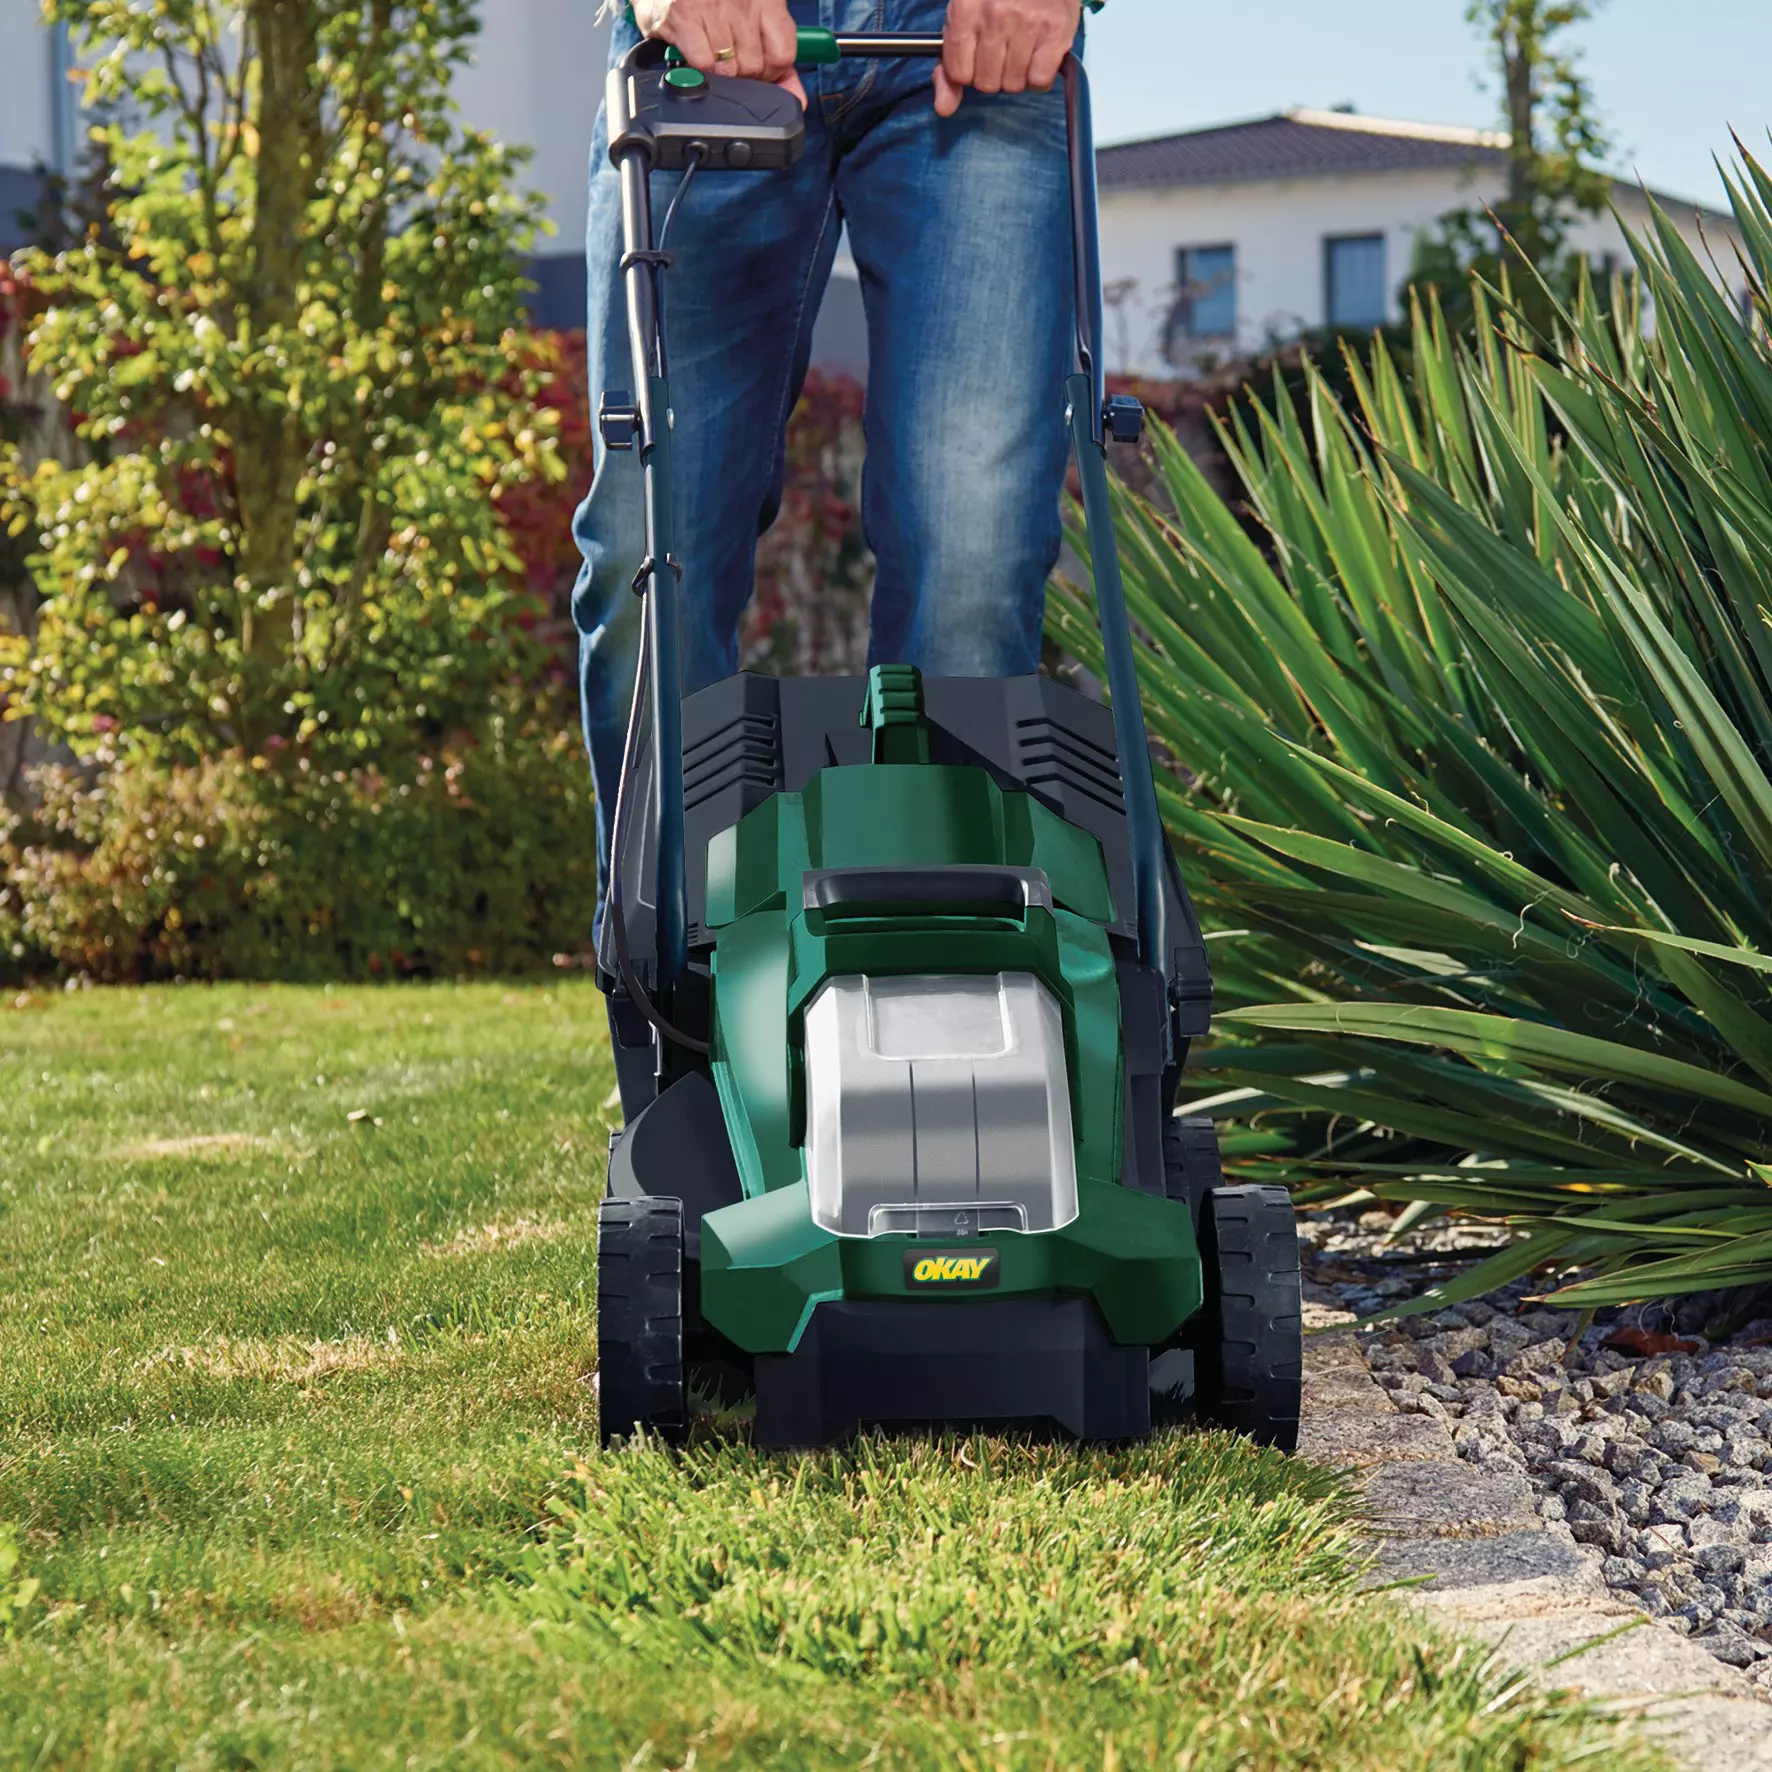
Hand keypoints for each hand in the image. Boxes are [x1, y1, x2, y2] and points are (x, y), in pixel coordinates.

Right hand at [633, 0, 807, 106]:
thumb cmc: (713, 3)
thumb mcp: (755, 22)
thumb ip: (778, 60)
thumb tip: (797, 100)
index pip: (783, 55)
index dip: (770, 72)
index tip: (758, 67)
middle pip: (754, 67)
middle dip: (741, 73)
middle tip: (727, 57)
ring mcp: (713, 6)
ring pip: (728, 70)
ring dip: (718, 71)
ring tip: (710, 50)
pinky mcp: (684, 15)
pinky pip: (703, 64)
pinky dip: (698, 67)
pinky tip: (695, 50)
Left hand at [936, 0, 1078, 116]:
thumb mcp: (964, 18)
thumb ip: (949, 65)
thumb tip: (944, 108)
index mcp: (966, 9)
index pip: (959, 73)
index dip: (968, 71)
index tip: (978, 53)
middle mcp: (995, 15)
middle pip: (988, 83)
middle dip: (994, 73)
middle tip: (1004, 47)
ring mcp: (1027, 22)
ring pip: (1014, 84)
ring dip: (1017, 74)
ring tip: (1022, 47)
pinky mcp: (1055, 30)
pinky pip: (1040, 80)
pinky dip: (1039, 76)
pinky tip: (1038, 54)